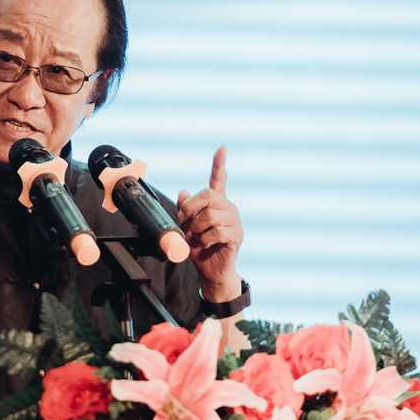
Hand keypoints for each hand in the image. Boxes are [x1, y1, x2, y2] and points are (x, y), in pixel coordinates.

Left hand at [177, 146, 243, 301]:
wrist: (212, 271)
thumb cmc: (201, 248)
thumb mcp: (187, 227)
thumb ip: (185, 210)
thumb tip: (183, 192)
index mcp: (217, 204)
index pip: (219, 179)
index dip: (219, 164)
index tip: (222, 148)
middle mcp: (229, 209)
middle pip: (208, 196)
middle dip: (191, 209)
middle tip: (186, 223)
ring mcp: (234, 222)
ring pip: (210, 216)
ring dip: (197, 229)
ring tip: (199, 237)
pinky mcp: (236, 236)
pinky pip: (216, 232)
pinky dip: (206, 240)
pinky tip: (207, 244)